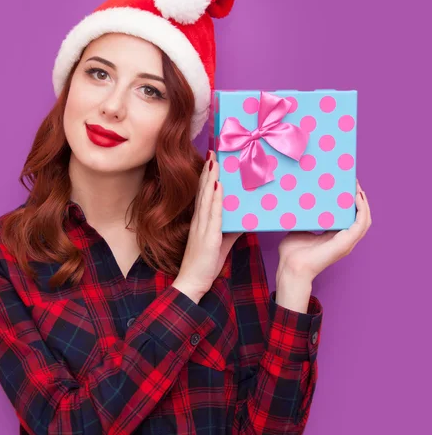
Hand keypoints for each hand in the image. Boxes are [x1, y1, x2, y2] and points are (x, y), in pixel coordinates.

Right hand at [176, 150, 242, 294]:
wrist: (191, 282)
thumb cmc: (204, 265)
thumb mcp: (220, 245)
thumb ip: (230, 233)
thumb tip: (243, 223)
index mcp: (201, 222)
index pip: (203, 195)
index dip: (206, 178)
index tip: (211, 161)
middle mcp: (200, 221)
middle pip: (203, 191)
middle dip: (208, 171)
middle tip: (213, 152)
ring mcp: (203, 227)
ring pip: (207, 198)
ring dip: (210, 178)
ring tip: (215, 161)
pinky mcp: (208, 236)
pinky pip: (213, 214)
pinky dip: (216, 199)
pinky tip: (218, 186)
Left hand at [276, 178, 371, 282]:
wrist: (291, 266)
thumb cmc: (292, 252)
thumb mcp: (301, 229)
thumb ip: (306, 219)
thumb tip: (302, 202)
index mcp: (334, 237)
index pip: (348, 217)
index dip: (350, 202)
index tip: (346, 186)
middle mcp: (343, 239)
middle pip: (359, 216)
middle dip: (359, 199)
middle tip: (353, 182)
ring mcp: (346, 242)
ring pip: (364, 219)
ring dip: (363, 202)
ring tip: (357, 187)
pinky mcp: (346, 243)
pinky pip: (360, 224)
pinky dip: (362, 210)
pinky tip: (357, 197)